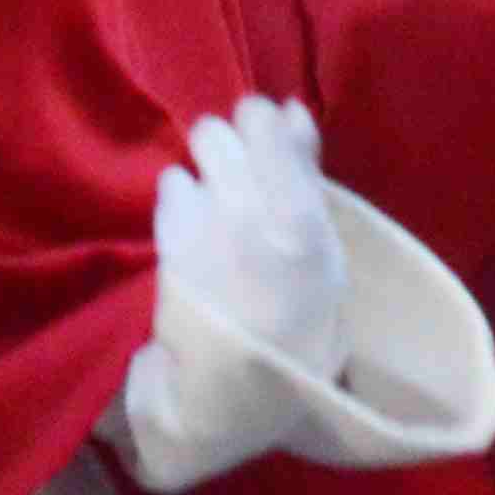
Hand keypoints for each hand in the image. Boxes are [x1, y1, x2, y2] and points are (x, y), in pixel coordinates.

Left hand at [156, 95, 351, 377]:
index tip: (262, 146)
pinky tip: (193, 236)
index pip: (262, 120)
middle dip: (225, 149)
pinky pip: (170, 190)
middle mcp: (250, 211)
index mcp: (301, 214)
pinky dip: (179, 206)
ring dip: (201, 179)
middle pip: (217, 132)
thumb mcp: (325, 251)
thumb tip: (292, 109)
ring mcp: (204, 228)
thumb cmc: (299, 318)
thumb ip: (305, 175)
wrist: (245, 385)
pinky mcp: (170, 244)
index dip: (258, 127)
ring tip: (214, 215)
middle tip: (236, 181)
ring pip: (190, 161)